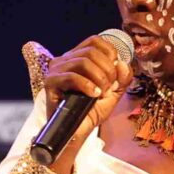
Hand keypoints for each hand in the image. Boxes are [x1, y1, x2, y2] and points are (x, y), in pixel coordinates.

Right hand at [35, 32, 135, 168]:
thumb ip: (122, 78)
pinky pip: (72, 76)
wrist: (76, 133)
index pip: (94, 41)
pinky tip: (94, 95)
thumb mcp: (113, 93)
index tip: (116, 72)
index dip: (110, 52)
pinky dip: (87, 85)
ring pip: (83, 61)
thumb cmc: (91, 112)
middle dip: (107, 69)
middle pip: (91, 51)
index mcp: (78, 58)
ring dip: (99, 77)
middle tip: (110, 87)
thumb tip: (123, 64)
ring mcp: (56, 70)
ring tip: (102, 92)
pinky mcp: (50, 83)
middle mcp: (65, 60)